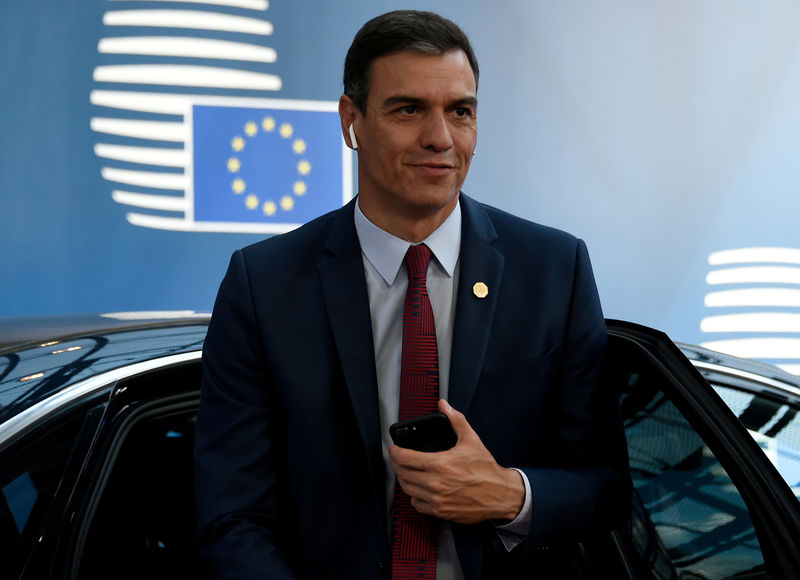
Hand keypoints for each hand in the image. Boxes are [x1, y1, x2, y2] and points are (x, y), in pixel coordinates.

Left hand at [389, 399, 524, 523]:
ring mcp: (436, 499)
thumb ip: (455, 420)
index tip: (394, 448)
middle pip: (402, 474)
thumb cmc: (486, 469)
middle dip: (397, 464)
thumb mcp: (471, 440)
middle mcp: (435, 483)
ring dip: (404, 479)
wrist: (500, 494)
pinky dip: (414, 495)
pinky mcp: (440, 512)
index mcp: (440, 463)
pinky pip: (416, 504)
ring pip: (407, 489)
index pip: (404, 458)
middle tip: (399, 458)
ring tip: (408, 471)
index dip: (394, 452)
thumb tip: (444, 405)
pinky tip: (419, 488)